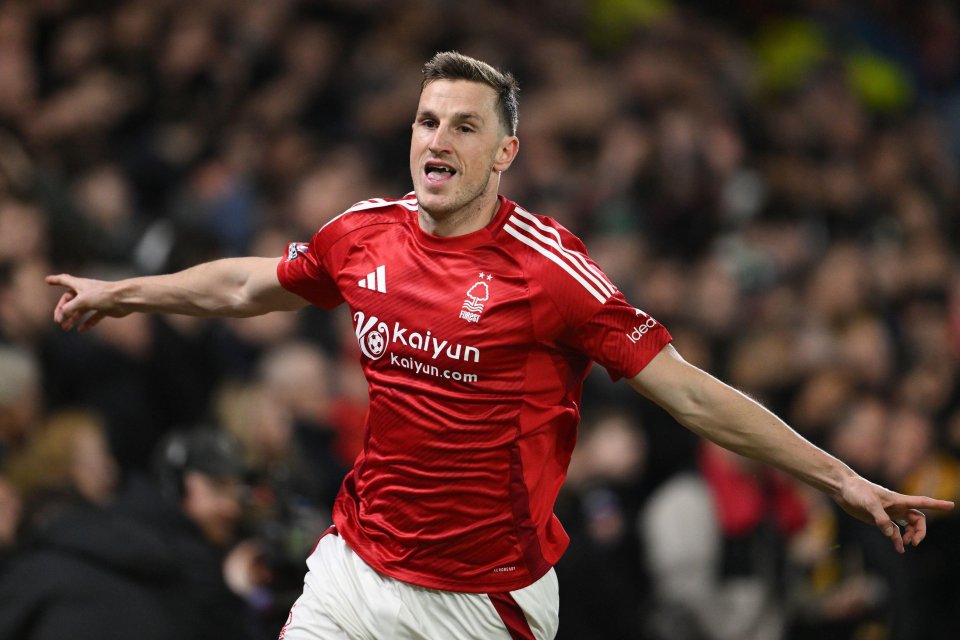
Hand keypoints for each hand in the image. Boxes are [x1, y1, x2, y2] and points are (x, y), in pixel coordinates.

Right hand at [46, 273, 127, 331]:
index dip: (55, 280)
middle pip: (70, 300)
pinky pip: (93, 317)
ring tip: (65, 328)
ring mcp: (96, 300)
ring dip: (73, 319)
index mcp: (80, 284)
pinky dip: (87, 323)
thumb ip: (69, 307)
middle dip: (62, 310)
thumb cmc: (103, 295)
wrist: (124, 299)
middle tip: (57, 320)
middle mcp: (87, 291)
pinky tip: (81, 330)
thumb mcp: (82, 300)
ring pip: (81, 310)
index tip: (47, 280)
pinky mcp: (105, 308)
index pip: (64, 280)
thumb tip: (62, 314)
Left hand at [833, 474, 953, 552]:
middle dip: (920, 531)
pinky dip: (897, 540)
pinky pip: (894, 532)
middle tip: (913, 542)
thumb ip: (881, 519)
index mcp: (898, 500)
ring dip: (910, 536)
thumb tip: (890, 533)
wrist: (843, 489)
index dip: (937, 504)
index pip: (922, 502)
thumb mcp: (869, 504)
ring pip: (908, 526)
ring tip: (905, 544)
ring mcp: (889, 513)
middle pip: (918, 519)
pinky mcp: (879, 520)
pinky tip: (899, 549)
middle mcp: (897, 507)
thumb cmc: (857, 491)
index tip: (951, 505)